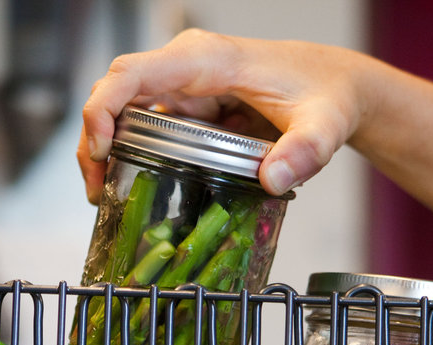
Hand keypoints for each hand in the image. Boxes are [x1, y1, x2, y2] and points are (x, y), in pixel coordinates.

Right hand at [78, 29, 366, 202]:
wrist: (337, 86)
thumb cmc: (327, 95)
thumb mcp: (323, 126)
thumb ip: (303, 152)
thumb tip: (274, 179)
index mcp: (209, 60)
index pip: (134, 73)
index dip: (104, 109)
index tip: (102, 152)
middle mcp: (188, 66)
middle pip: (116, 92)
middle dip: (95, 139)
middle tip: (96, 191)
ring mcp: (185, 84)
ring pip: (125, 109)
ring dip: (107, 149)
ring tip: (103, 196)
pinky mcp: (190, 104)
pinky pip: (146, 122)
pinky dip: (129, 152)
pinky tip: (128, 185)